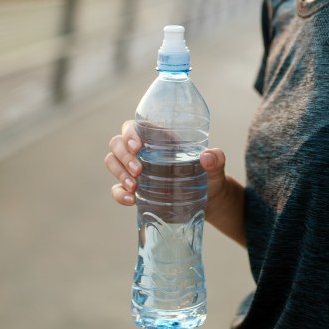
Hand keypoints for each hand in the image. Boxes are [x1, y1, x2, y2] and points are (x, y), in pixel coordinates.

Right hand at [104, 120, 231, 210]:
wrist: (208, 201)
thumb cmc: (210, 176)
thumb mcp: (216, 167)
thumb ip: (216, 159)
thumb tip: (207, 156)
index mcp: (158, 137)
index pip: (134, 127)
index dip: (130, 133)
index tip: (138, 146)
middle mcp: (142, 150)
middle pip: (117, 143)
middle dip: (123, 155)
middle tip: (138, 170)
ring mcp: (135, 169)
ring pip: (112, 162)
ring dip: (118, 172)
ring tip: (134, 186)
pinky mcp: (134, 189)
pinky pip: (116, 188)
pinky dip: (119, 193)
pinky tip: (131, 200)